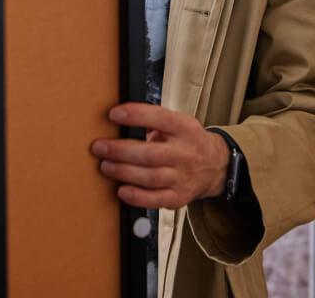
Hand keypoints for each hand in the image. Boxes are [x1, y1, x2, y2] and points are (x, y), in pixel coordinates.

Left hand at [91, 103, 229, 208]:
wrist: (215, 166)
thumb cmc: (188, 142)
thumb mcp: (179, 123)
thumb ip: (155, 122)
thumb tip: (122, 120)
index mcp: (185, 129)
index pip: (161, 119)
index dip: (136, 115)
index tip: (114, 114)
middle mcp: (185, 153)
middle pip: (151, 153)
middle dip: (120, 150)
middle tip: (100, 147)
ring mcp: (183, 177)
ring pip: (150, 177)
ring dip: (123, 172)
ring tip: (105, 166)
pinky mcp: (179, 197)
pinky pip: (156, 200)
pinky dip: (137, 197)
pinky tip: (122, 190)